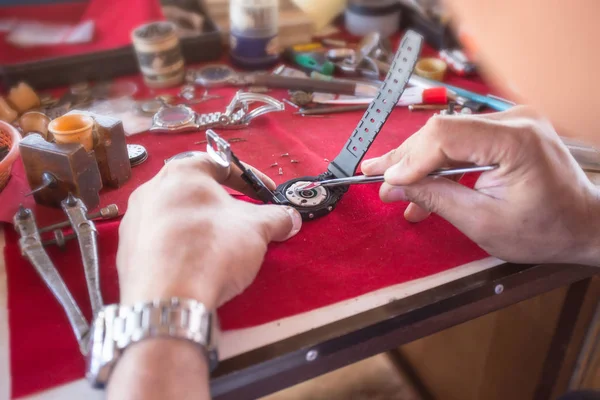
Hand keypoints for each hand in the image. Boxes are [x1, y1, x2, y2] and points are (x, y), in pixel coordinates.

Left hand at [116, 153, 301, 308]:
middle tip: (243, 220)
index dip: (250, 178)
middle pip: (195, 190)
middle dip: (223, 204)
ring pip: (176, 215)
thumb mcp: (256, 228)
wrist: (167, 299)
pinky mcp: (127, 253)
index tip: (267, 194)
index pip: (220, 163)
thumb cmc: (212, 248)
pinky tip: (195, 265)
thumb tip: (290, 218)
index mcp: (181, 172)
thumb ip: (276, 217)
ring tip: (220, 246)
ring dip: (201, 225)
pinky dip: (181, 247)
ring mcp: (134, 222)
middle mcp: (151, 190)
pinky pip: (160, 242)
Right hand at [361, 106, 599, 265]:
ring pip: (446, 135)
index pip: (445, 135)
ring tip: (392, 189)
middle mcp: (514, 120)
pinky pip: (461, 141)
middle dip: (406, 159)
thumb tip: (395, 185)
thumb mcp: (484, 223)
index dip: (410, 158)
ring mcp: (512, 121)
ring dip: (418, 163)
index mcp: (516, 141)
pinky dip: (439, 164)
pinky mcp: (506, 129)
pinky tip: (421, 187)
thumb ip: (437, 198)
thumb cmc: (545, 230)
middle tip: (376, 180)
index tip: (386, 182)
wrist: (585, 224)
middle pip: (442, 131)